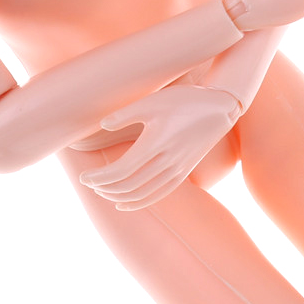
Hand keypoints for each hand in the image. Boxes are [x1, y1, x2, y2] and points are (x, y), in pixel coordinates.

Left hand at [76, 85, 240, 210]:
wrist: (219, 109)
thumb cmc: (183, 100)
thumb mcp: (151, 101)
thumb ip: (125, 115)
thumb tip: (102, 126)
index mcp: (155, 143)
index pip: (120, 171)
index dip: (99, 177)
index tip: (84, 176)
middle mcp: (166, 161)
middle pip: (128, 186)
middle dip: (104, 187)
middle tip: (87, 181)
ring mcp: (176, 170)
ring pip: (141, 194)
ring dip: (117, 196)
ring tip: (101, 190)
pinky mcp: (183, 173)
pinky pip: (157, 195)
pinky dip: (138, 203)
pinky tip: (123, 203)